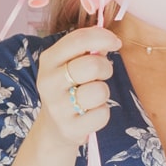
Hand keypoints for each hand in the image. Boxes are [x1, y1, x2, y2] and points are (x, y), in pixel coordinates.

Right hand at [34, 27, 119, 148]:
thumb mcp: (69, 65)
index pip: (78, 40)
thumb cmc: (68, 89)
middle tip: (102, 75)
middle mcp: (49, 82)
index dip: (102, 37)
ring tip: (93, 97)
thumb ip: (86, 50)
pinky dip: (102, 113)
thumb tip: (109, 40)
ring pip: (100, 91)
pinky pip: (102, 114)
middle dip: (106, 68)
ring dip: (103, 93)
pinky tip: (90, 113)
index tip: (116, 42)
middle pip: (92, 65)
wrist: (54, 128)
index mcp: (49, 60)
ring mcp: (58, 107)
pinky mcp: (70, 128)